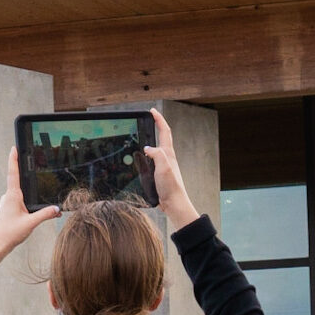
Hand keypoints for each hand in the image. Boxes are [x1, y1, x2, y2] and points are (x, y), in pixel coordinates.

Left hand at [0, 147, 58, 271]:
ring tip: (35, 197)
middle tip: (30, 165)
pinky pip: (17, 203)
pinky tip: (29, 212)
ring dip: (27, 195)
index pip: (13, 173)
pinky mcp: (6, 210)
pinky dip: (25, 204)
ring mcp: (6, 204)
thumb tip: (57, 209)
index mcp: (13, 196)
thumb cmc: (10, 234)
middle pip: (17, 181)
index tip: (14, 148)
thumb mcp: (31, 223)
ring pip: (19, 194)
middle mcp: (8, 197)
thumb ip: (45, 214)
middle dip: (25, 175)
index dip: (14, 159)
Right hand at [143, 108, 200, 230]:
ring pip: (157, 148)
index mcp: (168, 154)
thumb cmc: (171, 187)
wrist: (173, 203)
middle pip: (162, 137)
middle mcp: (167, 157)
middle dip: (156, 126)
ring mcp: (163, 165)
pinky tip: (141, 157)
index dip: (159, 119)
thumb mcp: (163, 168)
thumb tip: (147, 148)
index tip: (152, 111)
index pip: (164, 131)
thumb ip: (157, 155)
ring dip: (151, 139)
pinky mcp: (159, 173)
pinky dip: (147, 154)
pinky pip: (152, 159)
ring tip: (144, 133)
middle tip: (148, 119)